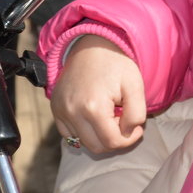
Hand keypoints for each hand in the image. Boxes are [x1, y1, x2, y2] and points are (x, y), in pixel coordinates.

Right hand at [50, 35, 146, 153]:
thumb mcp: (135, 85)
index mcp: (93, 107)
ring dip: (99, 135)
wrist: (92, 45)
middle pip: (97, 147)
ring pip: (83, 142)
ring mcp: (61, 111)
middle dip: (114, 139)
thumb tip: (128, 134)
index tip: (136, 126)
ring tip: (109, 115)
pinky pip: (69, 134)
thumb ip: (137, 114)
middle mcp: (72, 112)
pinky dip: (83, 132)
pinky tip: (94, 116)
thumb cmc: (116, 63)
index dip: (129, 139)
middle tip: (122, 120)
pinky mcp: (55, 109)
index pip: (113, 142)